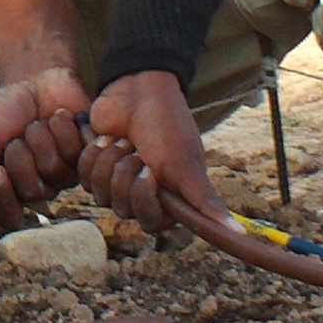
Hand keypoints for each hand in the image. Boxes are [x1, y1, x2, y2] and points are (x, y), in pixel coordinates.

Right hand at [0, 67, 94, 226]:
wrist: (35, 79)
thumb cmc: (8, 110)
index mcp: (9, 187)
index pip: (6, 214)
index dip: (2, 196)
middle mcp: (38, 186)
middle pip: (31, 192)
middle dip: (20, 156)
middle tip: (18, 136)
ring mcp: (64, 174)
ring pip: (53, 170)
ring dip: (41, 137)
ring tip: (39, 122)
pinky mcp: (86, 157)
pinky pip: (77, 154)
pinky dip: (64, 128)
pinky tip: (60, 117)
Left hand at [75, 71, 224, 234]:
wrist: (137, 90)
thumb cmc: (167, 126)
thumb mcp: (186, 164)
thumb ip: (205, 201)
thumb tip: (238, 233)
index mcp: (168, 200)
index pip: (151, 223)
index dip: (146, 198)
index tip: (150, 172)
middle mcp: (142, 197)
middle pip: (124, 210)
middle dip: (128, 175)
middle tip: (137, 151)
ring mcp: (116, 184)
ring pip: (101, 196)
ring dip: (111, 162)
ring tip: (123, 141)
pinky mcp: (94, 169)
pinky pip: (84, 178)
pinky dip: (94, 154)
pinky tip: (105, 138)